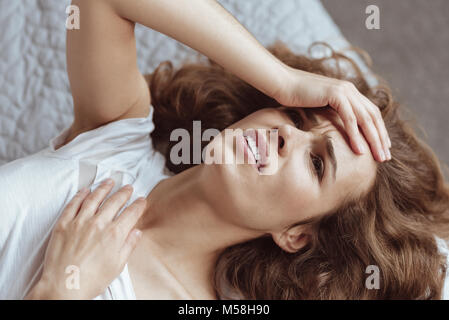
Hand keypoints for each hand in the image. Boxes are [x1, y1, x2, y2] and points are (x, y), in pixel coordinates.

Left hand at [26, 180, 145, 299]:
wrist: (64, 287)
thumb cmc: (91, 280)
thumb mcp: (117, 265)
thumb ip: (128, 246)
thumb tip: (136, 232)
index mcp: (115, 234)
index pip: (131, 213)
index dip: (138, 204)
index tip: (142, 200)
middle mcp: (99, 224)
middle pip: (115, 202)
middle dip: (124, 193)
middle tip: (128, 187)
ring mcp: (80, 222)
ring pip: (94, 198)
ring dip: (104, 188)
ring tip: (110, 181)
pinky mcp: (64, 224)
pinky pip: (73, 204)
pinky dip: (80, 195)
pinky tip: (86, 190)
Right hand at [274, 66, 390, 161]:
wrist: (282, 83)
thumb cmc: (295, 97)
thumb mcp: (318, 106)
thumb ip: (331, 113)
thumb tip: (336, 129)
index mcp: (348, 91)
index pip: (370, 112)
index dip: (379, 130)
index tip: (382, 147)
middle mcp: (350, 90)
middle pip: (373, 117)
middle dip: (381, 138)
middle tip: (385, 157)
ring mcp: (344, 90)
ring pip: (365, 119)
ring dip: (374, 140)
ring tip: (379, 157)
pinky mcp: (335, 95)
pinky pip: (350, 119)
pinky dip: (356, 136)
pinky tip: (360, 150)